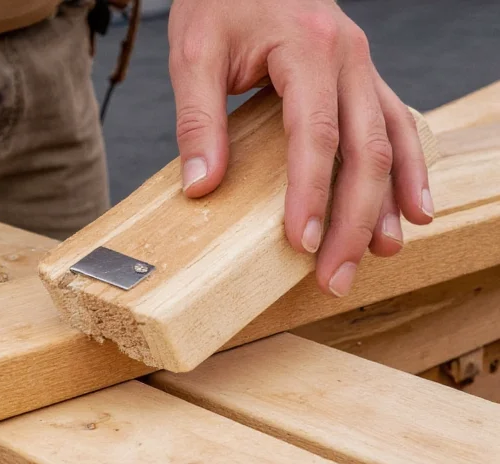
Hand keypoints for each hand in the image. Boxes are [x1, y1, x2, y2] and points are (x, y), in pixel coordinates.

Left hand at [167, 0, 433, 296]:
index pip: (316, 134)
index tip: (301, 243)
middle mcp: (349, 56)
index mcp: (310, 48)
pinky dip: (407, 168)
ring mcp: (362, 66)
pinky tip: (410, 206)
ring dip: (388, 202)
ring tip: (382, 250)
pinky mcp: (360, 76)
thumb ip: (198, 119)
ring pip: (391, 140)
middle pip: (365, 149)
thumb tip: (201, 186)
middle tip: (336, 275)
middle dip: (354, 219)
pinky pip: (395, 124)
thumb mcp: (195, 51)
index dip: (311, 193)